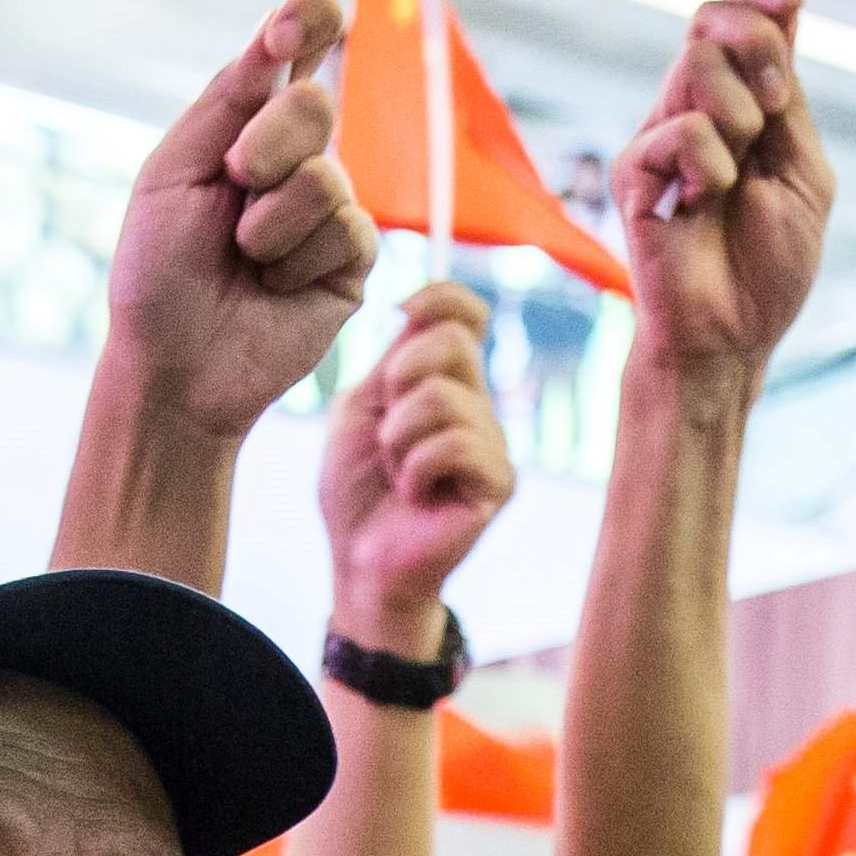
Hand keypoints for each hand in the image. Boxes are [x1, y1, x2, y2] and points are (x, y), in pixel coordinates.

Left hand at [116, 0, 381, 441]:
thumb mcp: (174, 170)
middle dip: (267, 145)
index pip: (301, 44)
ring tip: (244, 259)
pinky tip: (273, 288)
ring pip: (328, 178)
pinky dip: (296, 260)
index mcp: (249, 122)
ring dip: (271, 222)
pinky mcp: (354, 262)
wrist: (173, 363)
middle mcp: (297, 157)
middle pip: (317, 105)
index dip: (309, 18)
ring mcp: (331, 209)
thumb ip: (226, 102)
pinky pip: (347, 232)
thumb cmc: (157, 269)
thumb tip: (274, 39)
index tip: (287, 30)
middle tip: (233, 183)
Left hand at [322, 279, 513, 651]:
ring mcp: (494, 443)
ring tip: (396, 471)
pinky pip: (456, 444)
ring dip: (398, 437)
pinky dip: (415, 468)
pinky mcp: (500, 482)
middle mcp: (478, 406)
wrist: (359, 558)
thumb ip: (393, 356)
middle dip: (398, 379)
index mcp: (446, 381)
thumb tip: (417, 307)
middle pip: (452, 342)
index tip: (398, 309)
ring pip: (445, 396)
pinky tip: (414, 495)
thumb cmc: (355, 487)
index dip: (440, 296)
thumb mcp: (361, 405)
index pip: (466, 313)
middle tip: (386, 431)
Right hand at [617, 0, 831, 387]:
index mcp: (742, 103)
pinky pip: (682, 130)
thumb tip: (785, 11)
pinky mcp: (633, 170)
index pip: (742, 18)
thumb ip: (790, 98)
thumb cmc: (769, 265)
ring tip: (734, 180)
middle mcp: (695, 108)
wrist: (732, 337)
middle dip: (759, 50)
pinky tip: (704, 204)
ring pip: (697, 64)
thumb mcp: (805, 172)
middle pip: (714, 22)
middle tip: (773, 112)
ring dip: (739, 118)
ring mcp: (659, 135)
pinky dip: (711, 167)